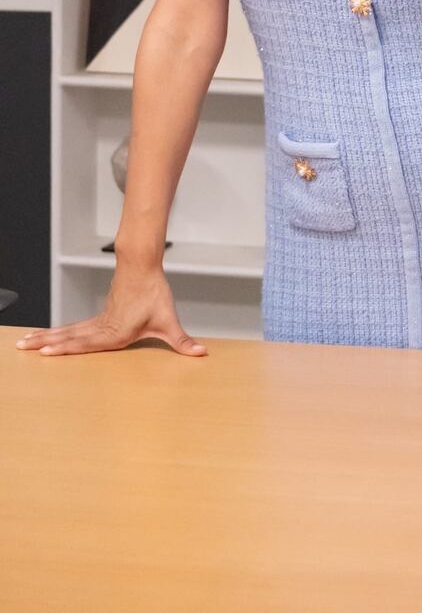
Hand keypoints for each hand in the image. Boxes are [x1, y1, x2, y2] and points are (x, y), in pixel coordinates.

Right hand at [14, 264, 207, 356]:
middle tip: (24, 348)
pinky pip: (74, 327)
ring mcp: (98, 321)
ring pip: (68, 330)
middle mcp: (103, 327)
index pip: (87, 343)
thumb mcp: (169, 321)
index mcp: (116, 332)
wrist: (143, 266)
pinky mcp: (99, 316)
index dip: (66, 348)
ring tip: (25, 343)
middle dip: (46, 344)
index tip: (46, 351)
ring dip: (46, 336)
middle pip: (70, 336)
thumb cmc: (154, 292)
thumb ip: (182, 341)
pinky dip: (58, 332)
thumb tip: (200, 352)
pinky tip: (46, 336)